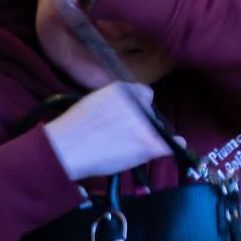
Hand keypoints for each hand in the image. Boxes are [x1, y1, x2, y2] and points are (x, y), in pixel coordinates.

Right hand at [41, 82, 171, 179]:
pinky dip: (173, 146)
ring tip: (124, 148)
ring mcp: (145, 123)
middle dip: (141, 123)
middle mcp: (137, 104)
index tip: (132, 116)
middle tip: (123, 136)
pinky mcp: (148, 143)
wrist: (64, 149)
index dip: (139, 106)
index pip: (144, 94)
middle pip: (150, 113)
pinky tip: (176, 145)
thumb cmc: (73, 129)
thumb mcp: (94, 101)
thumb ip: (116, 100)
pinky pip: (171, 144)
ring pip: (157, 129)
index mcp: (122, 90)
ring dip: (147, 137)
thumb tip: (136, 102)